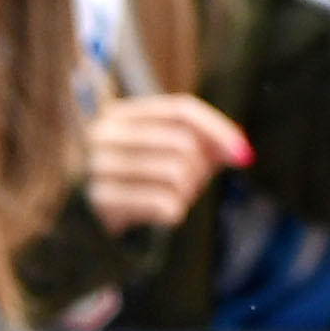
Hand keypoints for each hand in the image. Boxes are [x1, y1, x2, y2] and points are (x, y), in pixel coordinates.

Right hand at [80, 94, 251, 232]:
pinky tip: (161, 213)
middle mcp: (102, 135)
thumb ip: (204, 144)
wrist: (85, 222)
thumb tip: (240, 152)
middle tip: (194, 184)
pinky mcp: (99, 200)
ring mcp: (96, 166)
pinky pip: (164, 204)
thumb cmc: (135, 180)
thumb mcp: (165, 153)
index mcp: (119, 114)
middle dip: (202, 168)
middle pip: (183, 142)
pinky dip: (175, 211)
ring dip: (189, 191)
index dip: (219, 128)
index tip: (244, 154)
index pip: (182, 109)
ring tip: (174, 197)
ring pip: (176, 173)